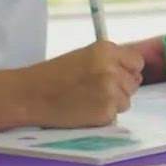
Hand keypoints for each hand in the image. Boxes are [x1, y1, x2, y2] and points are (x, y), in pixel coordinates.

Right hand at [23, 39, 142, 127]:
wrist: (29, 95)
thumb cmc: (53, 75)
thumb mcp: (84, 57)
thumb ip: (110, 61)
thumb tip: (135, 76)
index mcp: (106, 50)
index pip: (137, 62)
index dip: (126, 70)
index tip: (113, 76)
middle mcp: (112, 69)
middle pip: (133, 82)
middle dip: (119, 87)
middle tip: (93, 90)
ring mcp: (110, 92)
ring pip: (126, 100)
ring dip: (112, 102)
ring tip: (87, 100)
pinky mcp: (105, 112)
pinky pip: (114, 115)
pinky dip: (102, 115)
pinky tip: (84, 111)